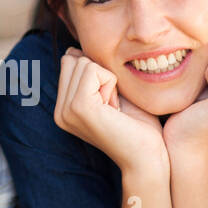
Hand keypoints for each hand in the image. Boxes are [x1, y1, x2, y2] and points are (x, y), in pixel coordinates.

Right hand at [53, 48, 166, 169]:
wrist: (147, 157)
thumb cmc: (138, 127)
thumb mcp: (111, 94)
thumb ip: (92, 74)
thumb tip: (74, 50)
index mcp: (64, 109)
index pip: (70, 63)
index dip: (99, 73)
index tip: (111, 103)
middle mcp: (60, 111)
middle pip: (74, 59)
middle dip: (102, 75)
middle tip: (114, 106)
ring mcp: (66, 110)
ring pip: (84, 63)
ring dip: (108, 80)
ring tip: (114, 109)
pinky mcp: (78, 107)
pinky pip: (93, 71)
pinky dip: (111, 83)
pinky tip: (115, 108)